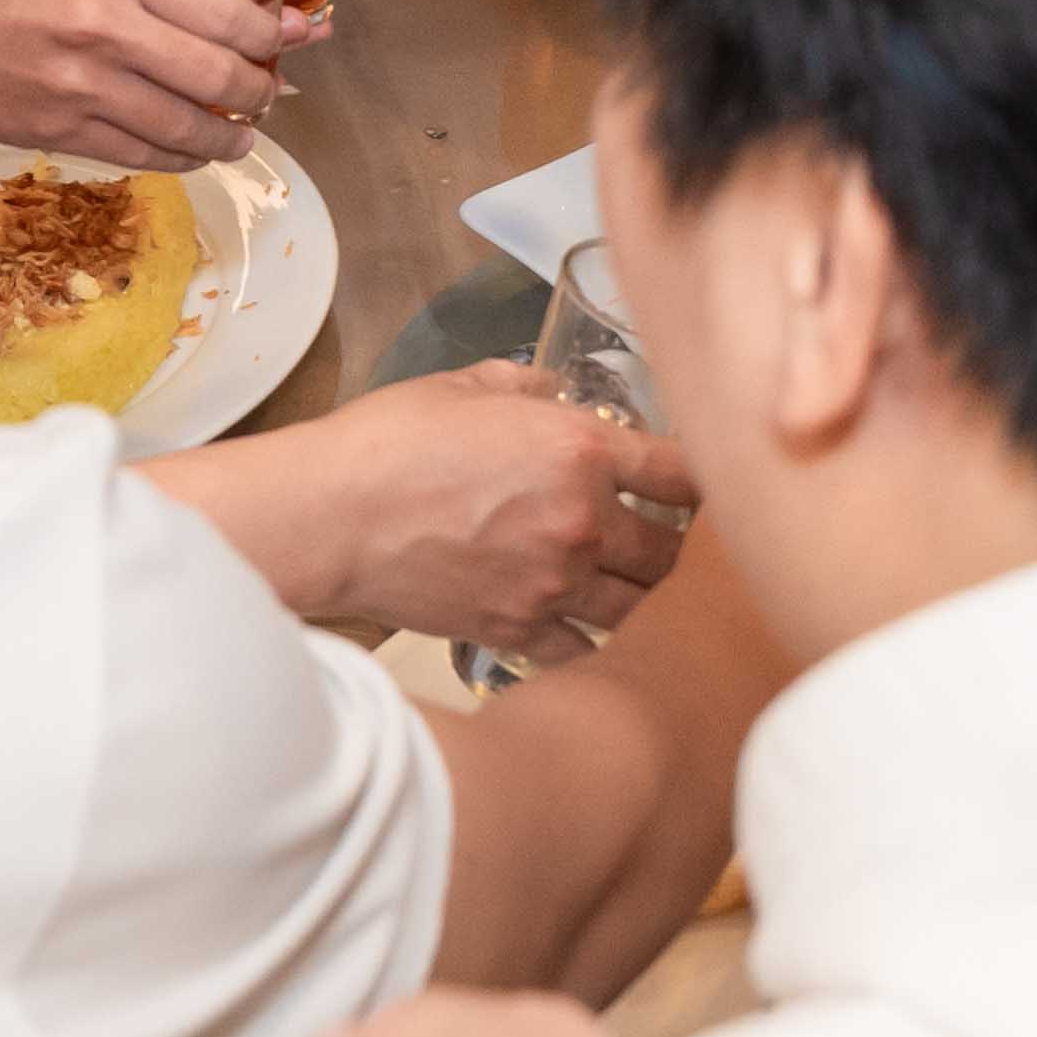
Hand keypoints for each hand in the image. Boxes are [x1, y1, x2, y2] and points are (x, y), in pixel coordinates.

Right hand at [0, 0, 287, 165]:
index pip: (226, 10)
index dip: (267, 34)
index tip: (281, 40)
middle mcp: (107, 24)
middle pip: (218, 74)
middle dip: (259, 91)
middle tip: (269, 92)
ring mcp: (81, 84)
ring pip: (185, 126)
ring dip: (227, 136)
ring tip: (242, 133)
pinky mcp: (56, 129)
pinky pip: (138, 154)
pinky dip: (177, 157)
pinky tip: (191, 152)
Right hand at [286, 362, 698, 656]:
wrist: (333, 513)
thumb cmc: (392, 441)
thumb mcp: (470, 386)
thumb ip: (530, 389)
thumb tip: (553, 393)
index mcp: (581, 451)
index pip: (682, 473)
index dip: (702, 479)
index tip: (703, 485)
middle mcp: (582, 523)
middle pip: (672, 552)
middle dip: (678, 546)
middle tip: (672, 541)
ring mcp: (552, 586)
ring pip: (641, 609)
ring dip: (646, 598)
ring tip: (638, 587)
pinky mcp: (517, 632)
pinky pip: (585, 650)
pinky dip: (594, 641)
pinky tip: (590, 627)